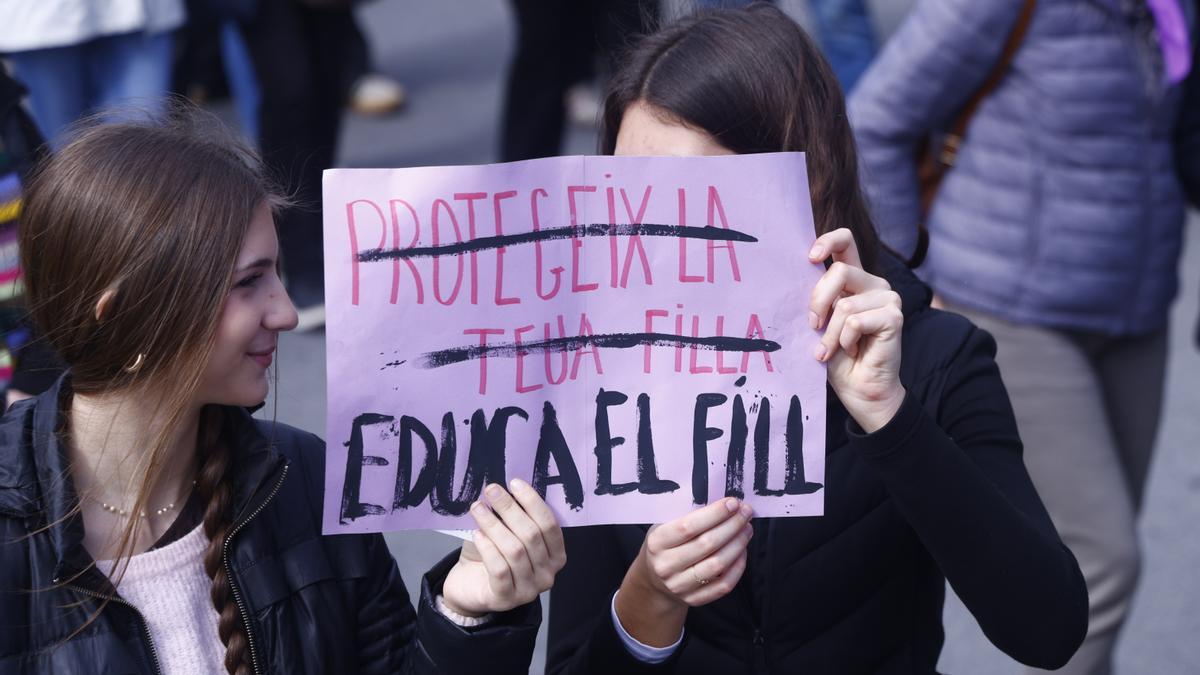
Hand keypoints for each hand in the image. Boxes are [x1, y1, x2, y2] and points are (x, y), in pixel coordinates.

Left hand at [441, 479, 565, 615]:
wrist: (470, 587)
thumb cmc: (493, 556)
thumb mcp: (509, 533)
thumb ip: (514, 516)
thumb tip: (507, 486)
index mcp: (556, 556)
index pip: (550, 525)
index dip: (533, 502)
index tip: (514, 483)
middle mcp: (547, 575)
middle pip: (531, 535)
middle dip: (510, 508)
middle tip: (491, 490)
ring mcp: (528, 590)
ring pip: (515, 551)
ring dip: (494, 525)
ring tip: (478, 509)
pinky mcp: (506, 599)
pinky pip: (499, 569)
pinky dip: (487, 548)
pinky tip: (477, 534)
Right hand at [615, 497, 752, 645]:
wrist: (653, 580)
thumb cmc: (665, 545)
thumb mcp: (664, 526)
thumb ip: (688, 516)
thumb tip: (724, 504)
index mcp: (657, 542)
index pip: (688, 527)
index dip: (714, 514)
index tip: (733, 503)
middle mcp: (666, 565)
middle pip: (707, 544)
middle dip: (732, 526)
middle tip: (746, 513)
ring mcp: (679, 585)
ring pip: (717, 565)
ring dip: (738, 544)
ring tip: (746, 529)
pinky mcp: (693, 599)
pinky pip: (723, 585)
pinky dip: (738, 567)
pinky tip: (742, 551)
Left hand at [809, 228, 905, 432]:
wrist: (858, 389)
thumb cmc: (836, 355)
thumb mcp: (819, 321)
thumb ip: (817, 298)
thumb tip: (796, 275)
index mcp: (854, 279)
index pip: (846, 241)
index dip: (828, 241)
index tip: (810, 257)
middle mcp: (873, 283)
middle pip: (839, 270)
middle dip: (818, 302)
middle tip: (813, 327)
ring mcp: (887, 298)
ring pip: (845, 303)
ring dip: (830, 333)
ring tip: (833, 348)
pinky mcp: (894, 316)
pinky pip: (856, 321)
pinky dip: (845, 340)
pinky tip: (852, 350)